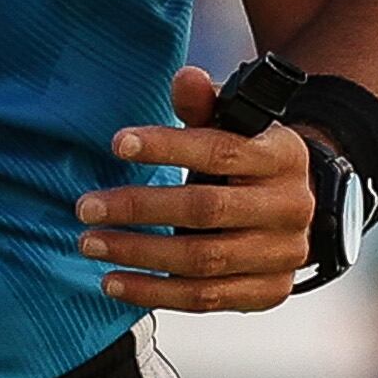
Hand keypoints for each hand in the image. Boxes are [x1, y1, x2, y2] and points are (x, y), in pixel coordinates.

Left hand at [81, 64, 315, 313]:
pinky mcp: (268, 292)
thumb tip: (185, 78)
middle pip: (205, 210)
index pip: (220, 151)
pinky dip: (154, 293)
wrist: (292, 205)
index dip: (167, 147)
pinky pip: (205, 299)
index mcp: (282, 156)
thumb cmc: (247, 156)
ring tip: (89, 243)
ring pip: (202, 261)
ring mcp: (282, 255)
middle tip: (85, 207)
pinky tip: (113, 282)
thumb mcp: (232, 122)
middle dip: (139, 209)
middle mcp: (289, 208)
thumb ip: (204, 104)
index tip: (116, 144)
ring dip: (138, 254)